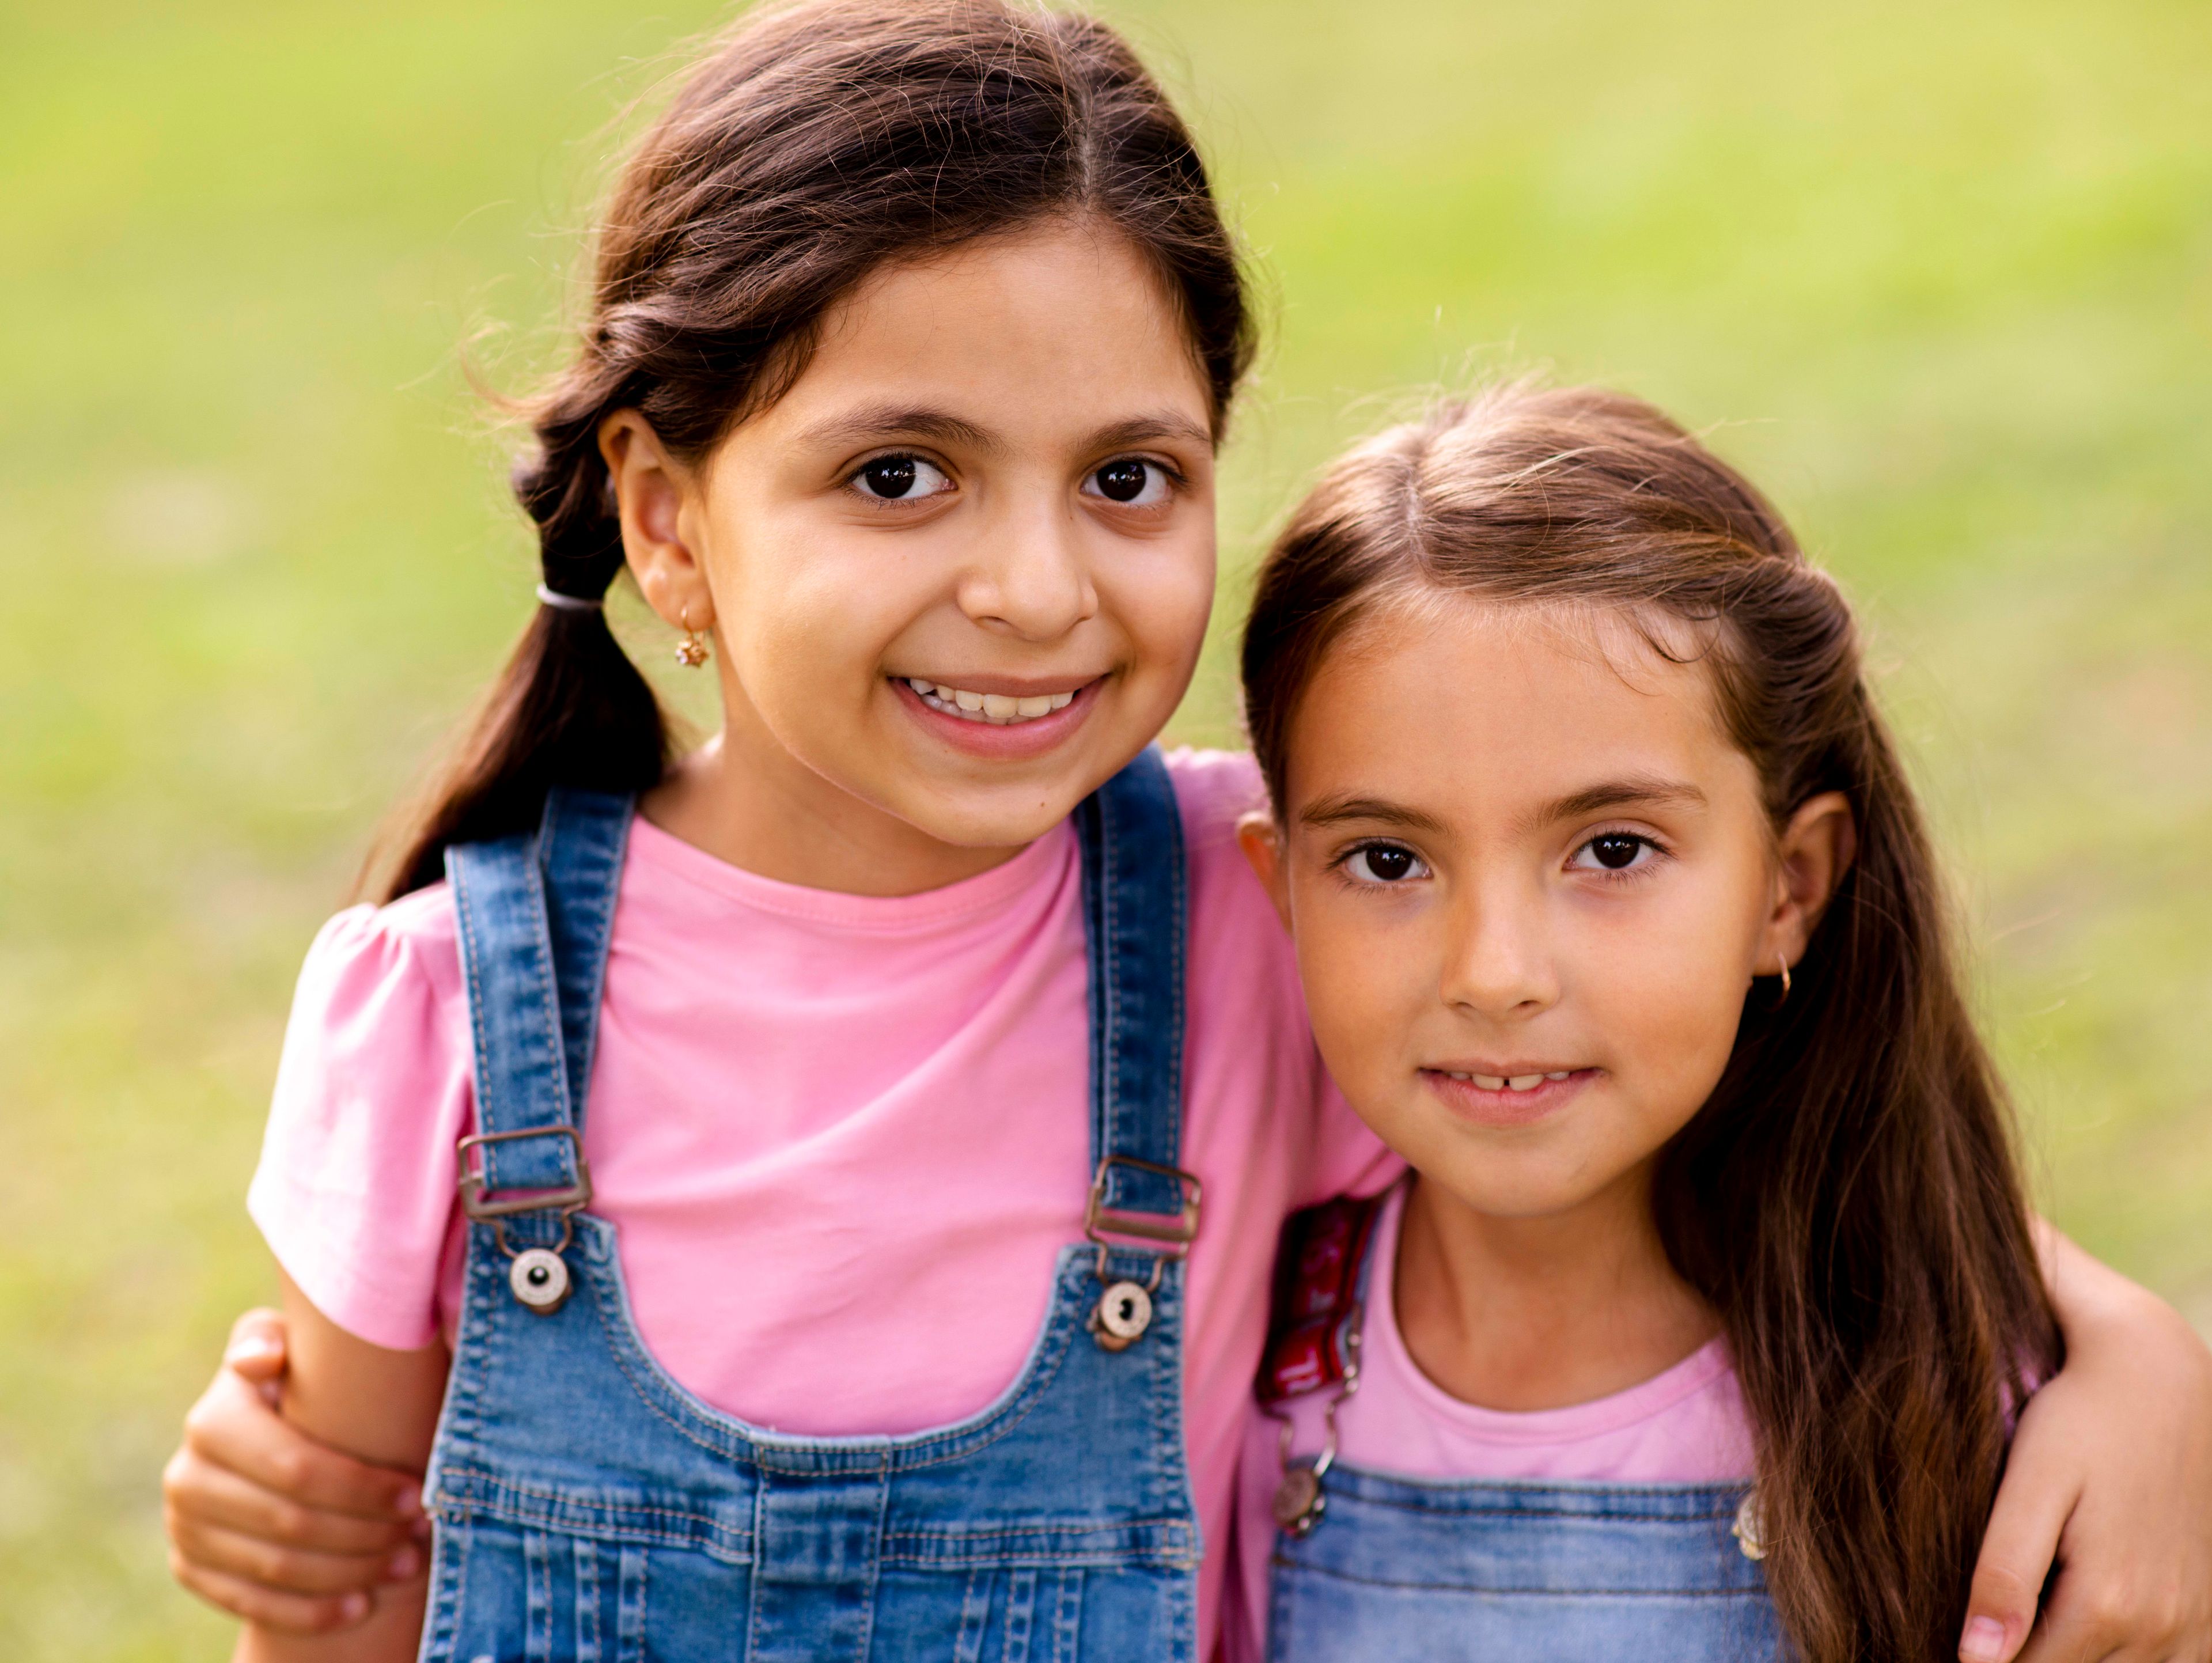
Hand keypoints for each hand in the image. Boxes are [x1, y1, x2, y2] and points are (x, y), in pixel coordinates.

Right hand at [163, 1309, 427, 1632]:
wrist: (264, 1431)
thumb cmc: (299, 1382)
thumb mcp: (290, 1346)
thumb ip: (274, 1336)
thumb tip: (263, 1359)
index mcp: (212, 1420)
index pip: (296, 1468)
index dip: (361, 1489)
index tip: (416, 1494)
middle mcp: (186, 1476)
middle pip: (290, 1523)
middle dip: (365, 1533)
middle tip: (421, 1533)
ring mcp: (184, 1526)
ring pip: (276, 1567)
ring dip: (349, 1572)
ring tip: (407, 1564)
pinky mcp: (190, 1567)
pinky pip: (251, 1603)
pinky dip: (310, 1611)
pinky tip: (359, 1606)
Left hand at [1959, 1231, 2211, 1662]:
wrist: (2159, 1379)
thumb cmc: (2082, 1421)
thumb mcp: (2033, 1484)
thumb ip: (2005, 1570)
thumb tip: (1974, 1657)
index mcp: (2109, 1603)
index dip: (1980, 1660)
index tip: (1939, 1638)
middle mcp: (2160, 1627)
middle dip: (2020, 1656)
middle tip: (1979, 1620)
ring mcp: (2191, 1622)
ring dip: (2070, 1655)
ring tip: (2022, 1613)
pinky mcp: (2205, 1610)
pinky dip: (2118, 1653)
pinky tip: (2076, 1617)